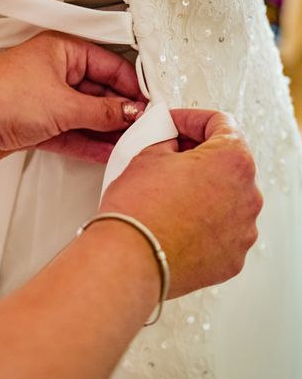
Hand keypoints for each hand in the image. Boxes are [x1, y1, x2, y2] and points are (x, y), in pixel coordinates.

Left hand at [0, 31, 145, 163]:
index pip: (109, 66)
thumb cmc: (1, 97)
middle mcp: (54, 72)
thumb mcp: (63, 104)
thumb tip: (130, 112)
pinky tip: (107, 151)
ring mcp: (45, 99)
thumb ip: (102, 111)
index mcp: (62, 51)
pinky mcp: (36, 124)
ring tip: (131, 144)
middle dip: (120, 111)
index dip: (131, 85)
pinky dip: (87, 141)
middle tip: (143, 129)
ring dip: (106, 130)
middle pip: (98, 92)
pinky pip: (70, 131)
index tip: (150, 104)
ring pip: (84, 114)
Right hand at [98, 109, 262, 297]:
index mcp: (233, 160)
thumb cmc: (138, 211)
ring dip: (202, 191)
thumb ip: (167, 141)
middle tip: (168, 157)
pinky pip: (221, 231)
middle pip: (227, 163)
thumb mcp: (146, 156)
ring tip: (167, 195)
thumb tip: (171, 143)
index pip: (220, 123)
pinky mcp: (232, 257)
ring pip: (226, 199)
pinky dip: (203, 223)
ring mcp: (243, 229)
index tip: (175, 125)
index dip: (190, 120)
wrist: (129, 258)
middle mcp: (248, 194)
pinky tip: (175, 221)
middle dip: (198, 157)